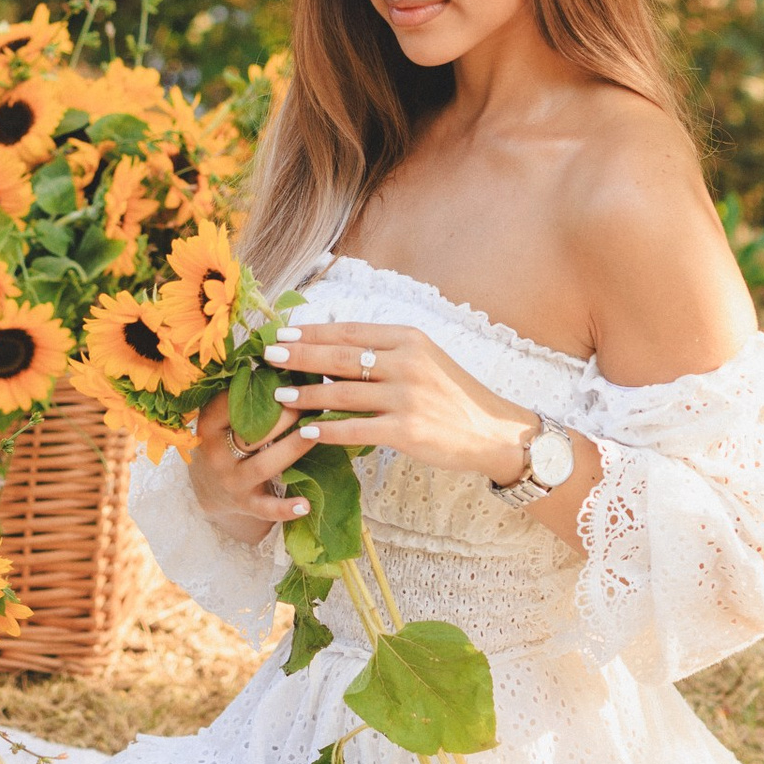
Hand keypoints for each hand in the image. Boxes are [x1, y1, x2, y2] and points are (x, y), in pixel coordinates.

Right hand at [187, 385, 315, 544]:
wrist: (208, 490)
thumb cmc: (225, 441)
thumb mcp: (221, 418)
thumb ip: (242, 394)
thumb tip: (281, 351)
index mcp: (208, 425)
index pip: (229, 403)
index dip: (257, 388)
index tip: (285, 373)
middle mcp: (217, 454)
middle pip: (251, 432)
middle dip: (283, 415)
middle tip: (311, 398)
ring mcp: (231, 481)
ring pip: (263, 465)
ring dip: (292, 448)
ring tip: (317, 433)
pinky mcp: (246, 504)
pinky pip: (267, 508)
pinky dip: (286, 508)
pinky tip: (306, 504)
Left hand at [261, 319, 535, 484]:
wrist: (494, 431)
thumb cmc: (454, 395)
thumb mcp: (424, 360)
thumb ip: (385, 353)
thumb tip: (333, 352)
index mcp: (409, 338)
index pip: (350, 331)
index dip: (312, 332)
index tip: (283, 332)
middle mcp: (406, 362)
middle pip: (340, 356)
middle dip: (299, 355)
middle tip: (268, 355)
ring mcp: (407, 396)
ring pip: (342, 392)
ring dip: (306, 393)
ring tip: (279, 394)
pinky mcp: (407, 430)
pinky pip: (355, 429)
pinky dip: (327, 431)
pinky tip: (307, 432)